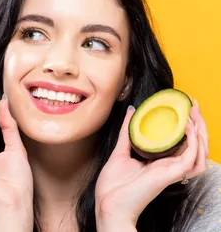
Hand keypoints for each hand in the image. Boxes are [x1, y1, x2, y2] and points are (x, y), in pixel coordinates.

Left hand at [95, 100, 208, 228]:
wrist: (107, 204)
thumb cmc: (113, 186)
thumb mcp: (121, 151)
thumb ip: (128, 132)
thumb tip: (132, 111)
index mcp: (160, 162)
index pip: (183, 144)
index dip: (188, 127)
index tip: (185, 108)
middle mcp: (169, 167)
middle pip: (196, 146)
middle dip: (199, 125)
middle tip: (194, 105)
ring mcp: (171, 171)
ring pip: (200, 153)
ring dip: (201, 133)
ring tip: (195, 114)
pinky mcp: (170, 175)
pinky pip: (190, 159)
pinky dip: (193, 143)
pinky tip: (188, 127)